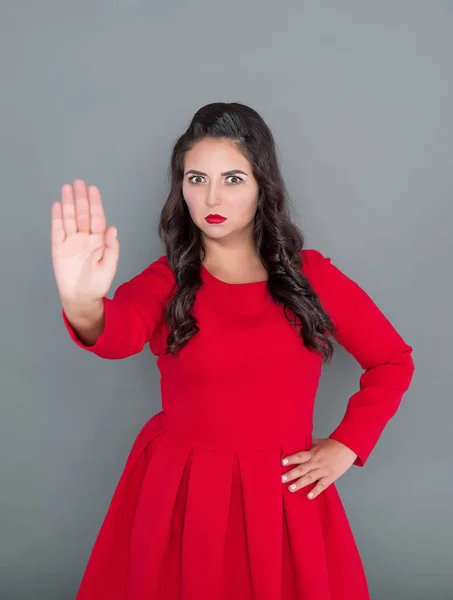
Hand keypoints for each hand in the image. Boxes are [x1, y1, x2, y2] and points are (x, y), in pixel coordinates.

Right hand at [51, 179, 119, 302]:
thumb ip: (112, 248)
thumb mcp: (109, 267)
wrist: (81, 298)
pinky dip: (57, 218)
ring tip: (67, 188)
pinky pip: (57, 230)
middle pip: (82, 214)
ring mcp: (71, 242)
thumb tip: (113, 228)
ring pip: (69, 218)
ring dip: (69, 203)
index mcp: (99, 241)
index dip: (95, 204)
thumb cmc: (97, 284)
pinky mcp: (59, 248)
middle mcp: (85, 238)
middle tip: (79, 182)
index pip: (97, 218)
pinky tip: (58, 205)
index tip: (93, 190)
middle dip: (81, 198)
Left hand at [281, 437, 357, 498]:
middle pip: (302, 468)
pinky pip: (322, 485)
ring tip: (290, 488)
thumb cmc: (332, 444)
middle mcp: (316, 462)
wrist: (348, 447)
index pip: (300, 456)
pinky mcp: (330, 477)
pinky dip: (316, 491)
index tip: (282, 463)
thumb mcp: (318, 442)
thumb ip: (307, 444)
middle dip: (291, 474)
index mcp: (313, 453)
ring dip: (300, 483)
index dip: (291, 459)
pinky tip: (309, 496)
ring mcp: (323, 470)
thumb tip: (296, 441)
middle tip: (281, 478)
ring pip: (310, 478)